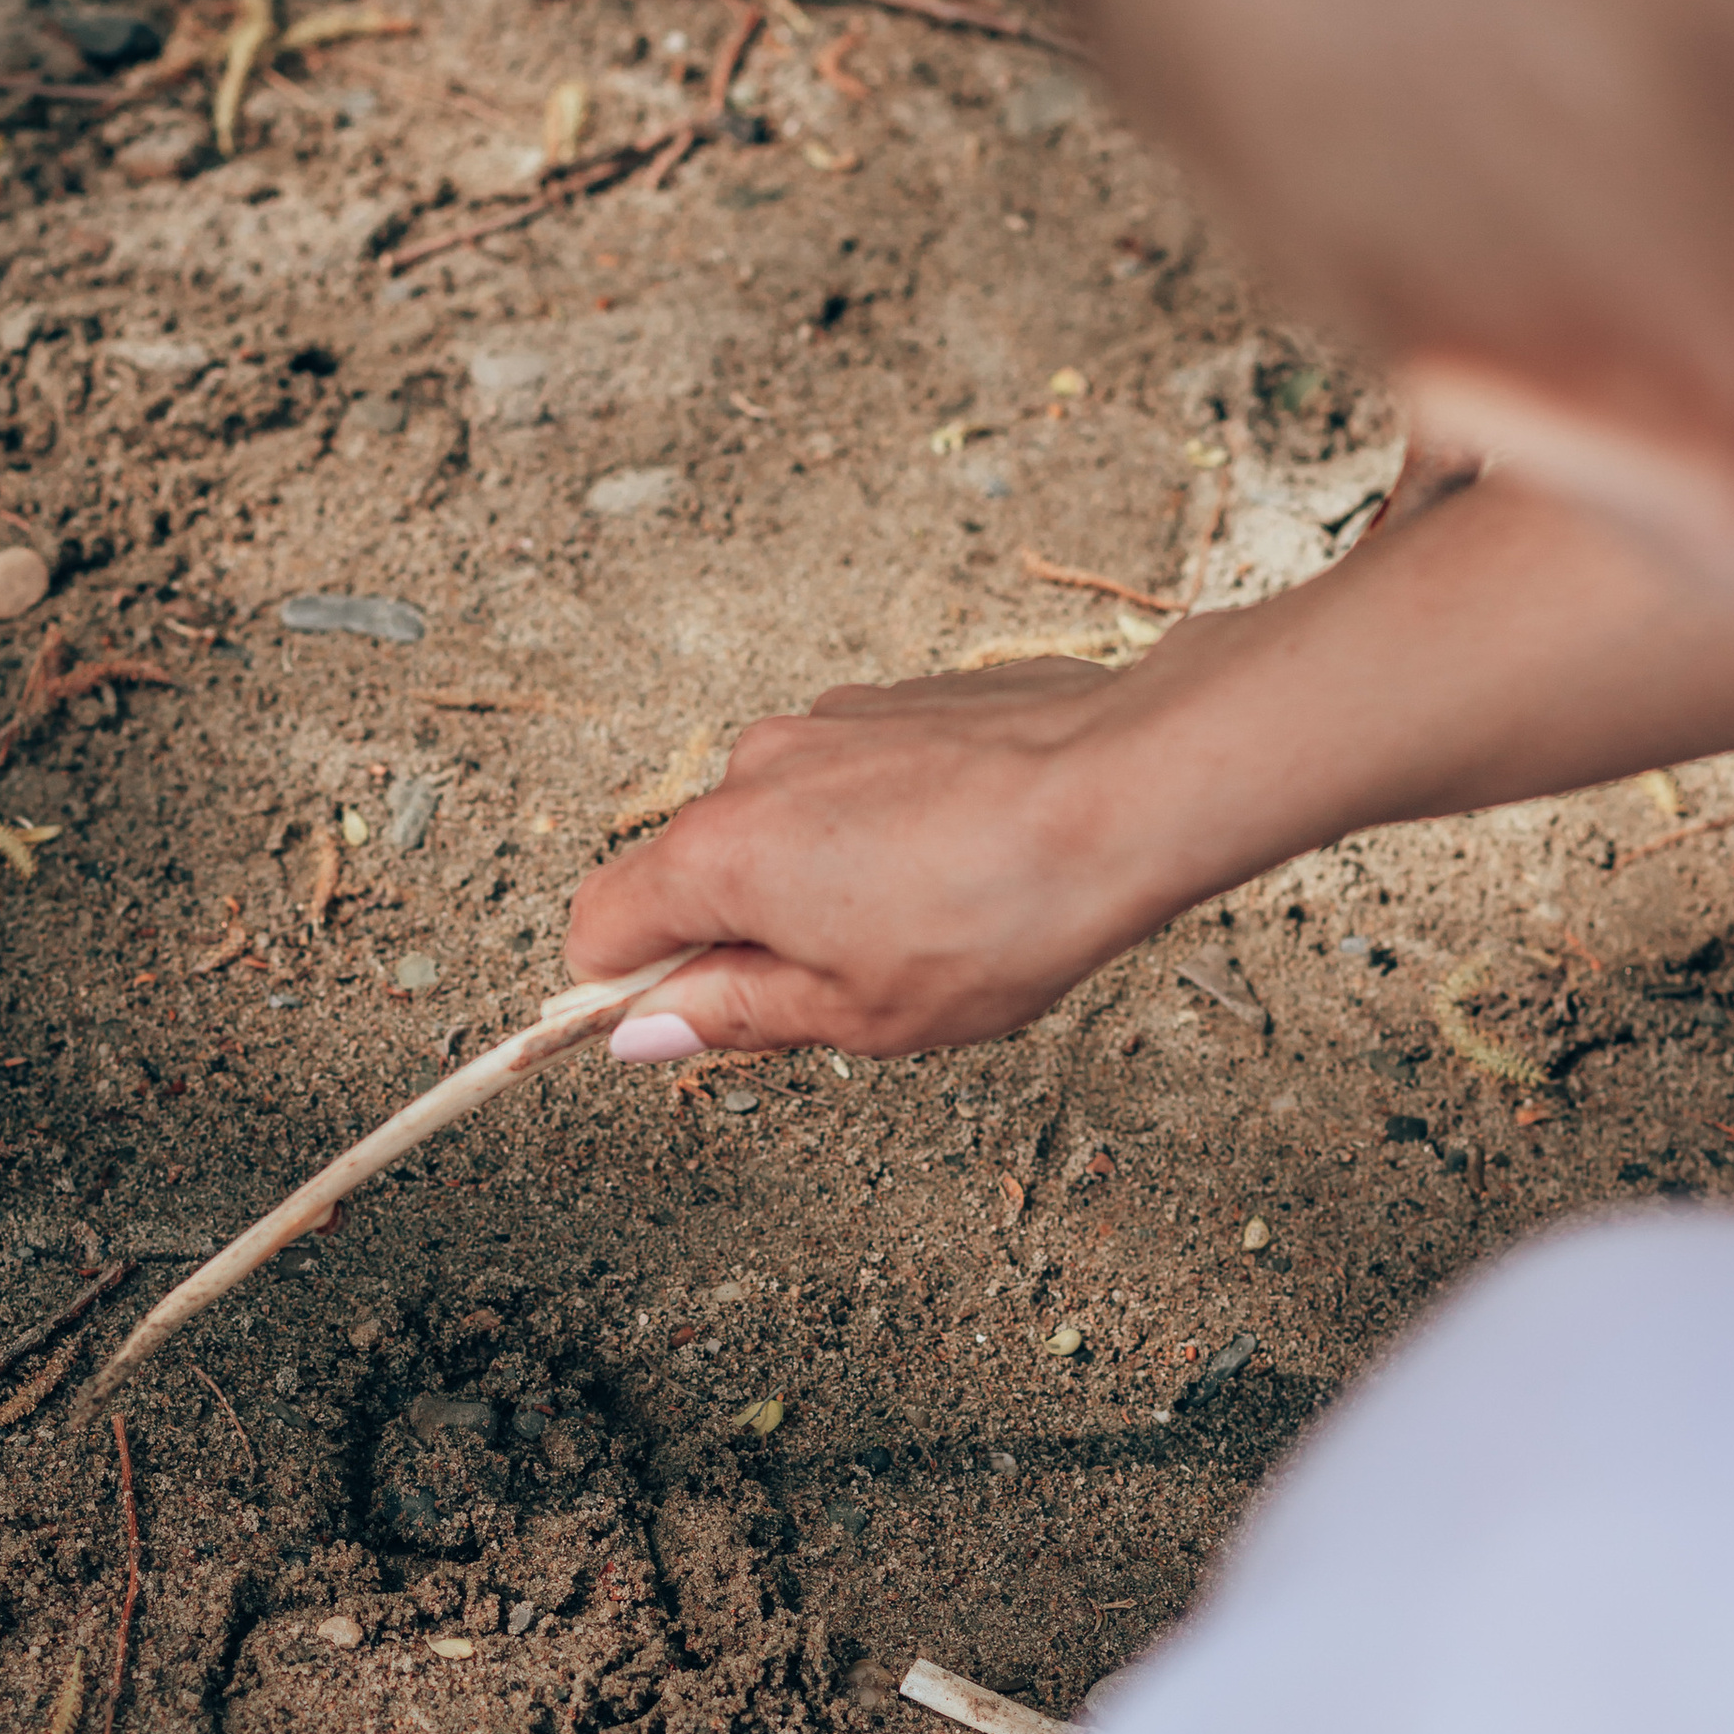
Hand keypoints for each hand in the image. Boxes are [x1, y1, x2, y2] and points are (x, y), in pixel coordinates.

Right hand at [566, 651, 1176, 1061]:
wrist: (1132, 786)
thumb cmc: (1003, 913)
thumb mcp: (858, 1013)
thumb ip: (734, 1017)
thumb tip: (644, 1031)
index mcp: (718, 857)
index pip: (601, 927)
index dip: (627, 989)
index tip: (693, 1020)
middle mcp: (750, 770)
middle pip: (692, 874)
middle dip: (744, 937)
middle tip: (849, 986)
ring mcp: (824, 724)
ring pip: (779, 827)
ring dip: (820, 881)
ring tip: (928, 919)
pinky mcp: (892, 702)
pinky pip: (846, 782)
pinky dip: (877, 827)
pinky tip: (961, 857)